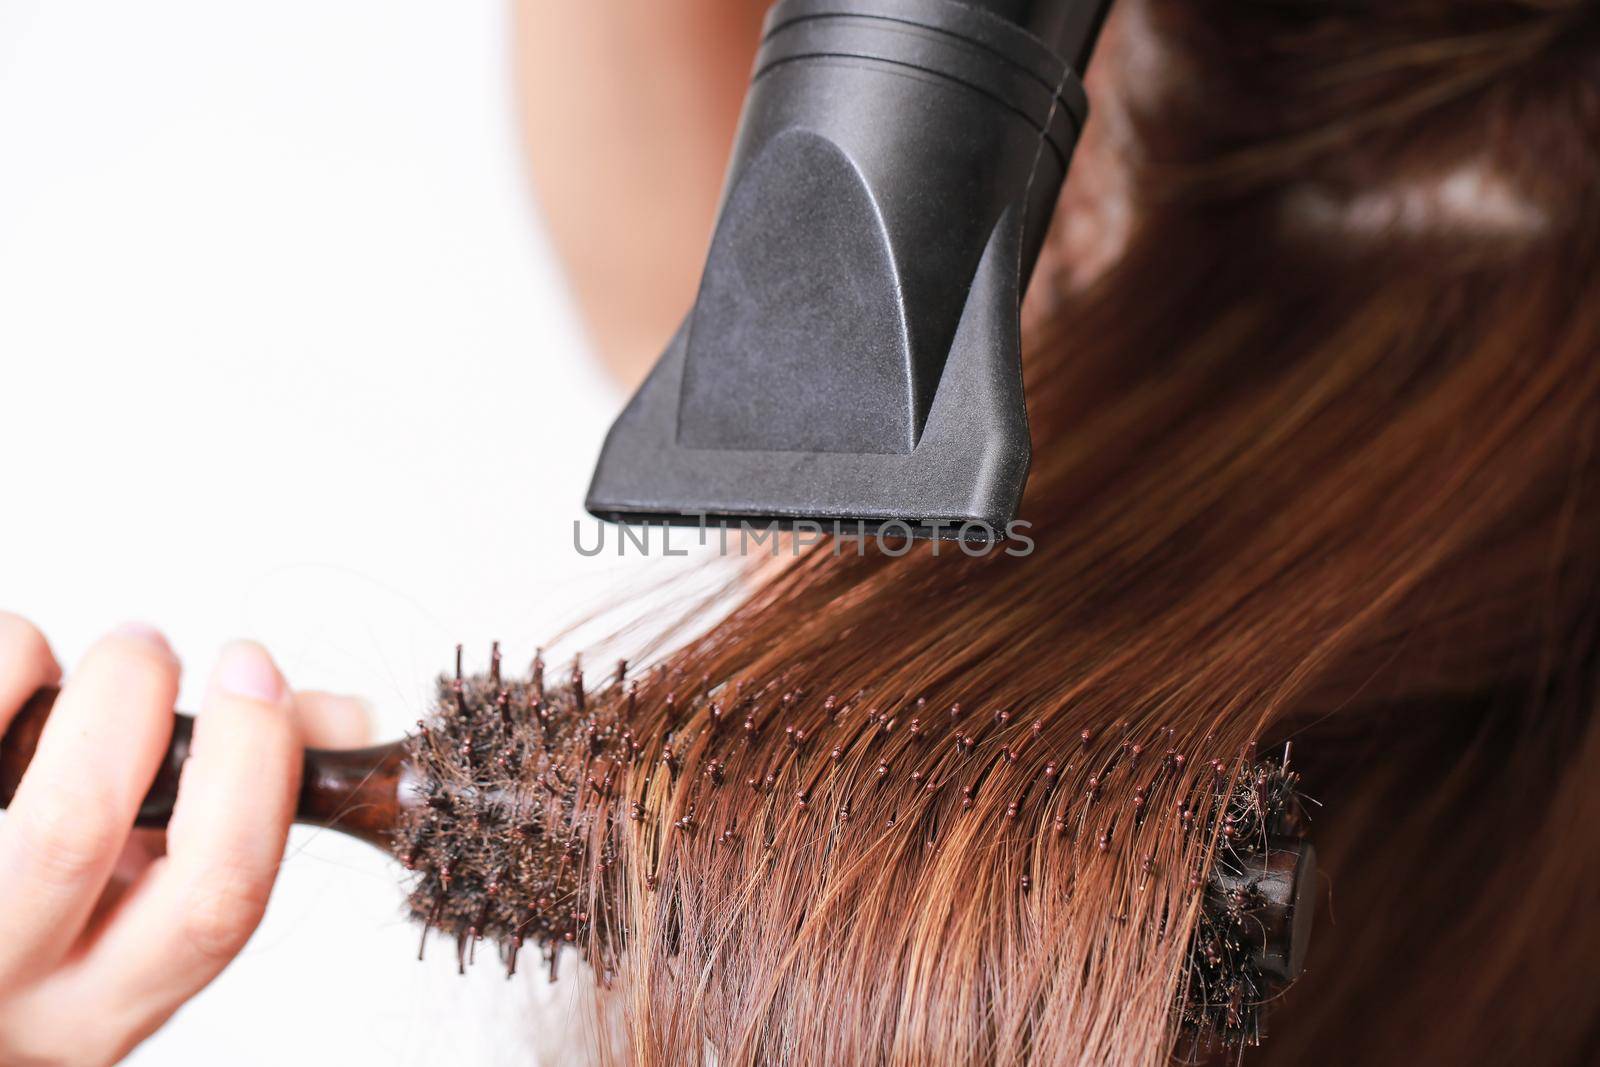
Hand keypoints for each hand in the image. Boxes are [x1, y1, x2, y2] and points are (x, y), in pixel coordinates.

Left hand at [0, 613, 368, 1065]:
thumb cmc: (60, 930)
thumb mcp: (157, 911)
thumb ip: (259, 804)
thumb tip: (338, 715)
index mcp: (109, 1000)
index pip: (215, 895)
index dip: (250, 765)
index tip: (257, 676)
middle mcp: (14, 977)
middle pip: (75, 829)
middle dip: (131, 700)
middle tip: (153, 648)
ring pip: (0, 777)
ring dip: (52, 680)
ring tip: (83, 662)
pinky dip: (9, 664)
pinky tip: (22, 675)